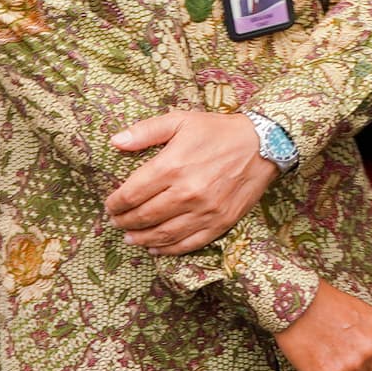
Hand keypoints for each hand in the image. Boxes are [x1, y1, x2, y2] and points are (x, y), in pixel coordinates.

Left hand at [106, 112, 275, 254]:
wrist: (262, 145)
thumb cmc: (217, 131)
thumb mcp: (180, 120)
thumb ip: (145, 131)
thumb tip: (115, 142)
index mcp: (172, 166)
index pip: (132, 194)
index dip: (116, 203)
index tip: (110, 205)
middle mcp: (187, 192)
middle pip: (144, 216)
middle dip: (125, 222)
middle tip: (117, 222)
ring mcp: (205, 211)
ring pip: (164, 234)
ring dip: (142, 239)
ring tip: (130, 238)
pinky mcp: (220, 223)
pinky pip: (189, 243)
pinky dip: (169, 249)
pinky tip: (156, 247)